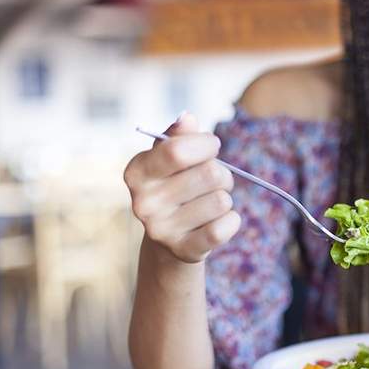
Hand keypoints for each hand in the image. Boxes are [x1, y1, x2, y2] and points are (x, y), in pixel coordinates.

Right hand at [123, 112, 240, 262]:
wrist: (172, 239)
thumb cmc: (176, 186)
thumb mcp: (171, 158)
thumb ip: (179, 136)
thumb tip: (187, 118)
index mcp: (136, 173)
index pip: (177, 150)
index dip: (206, 144)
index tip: (212, 146)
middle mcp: (143, 203)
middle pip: (210, 175)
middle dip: (222, 174)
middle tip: (214, 181)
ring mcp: (161, 230)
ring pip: (222, 201)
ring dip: (225, 198)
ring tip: (210, 203)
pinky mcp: (184, 250)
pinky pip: (226, 226)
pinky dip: (232, 220)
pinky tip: (219, 221)